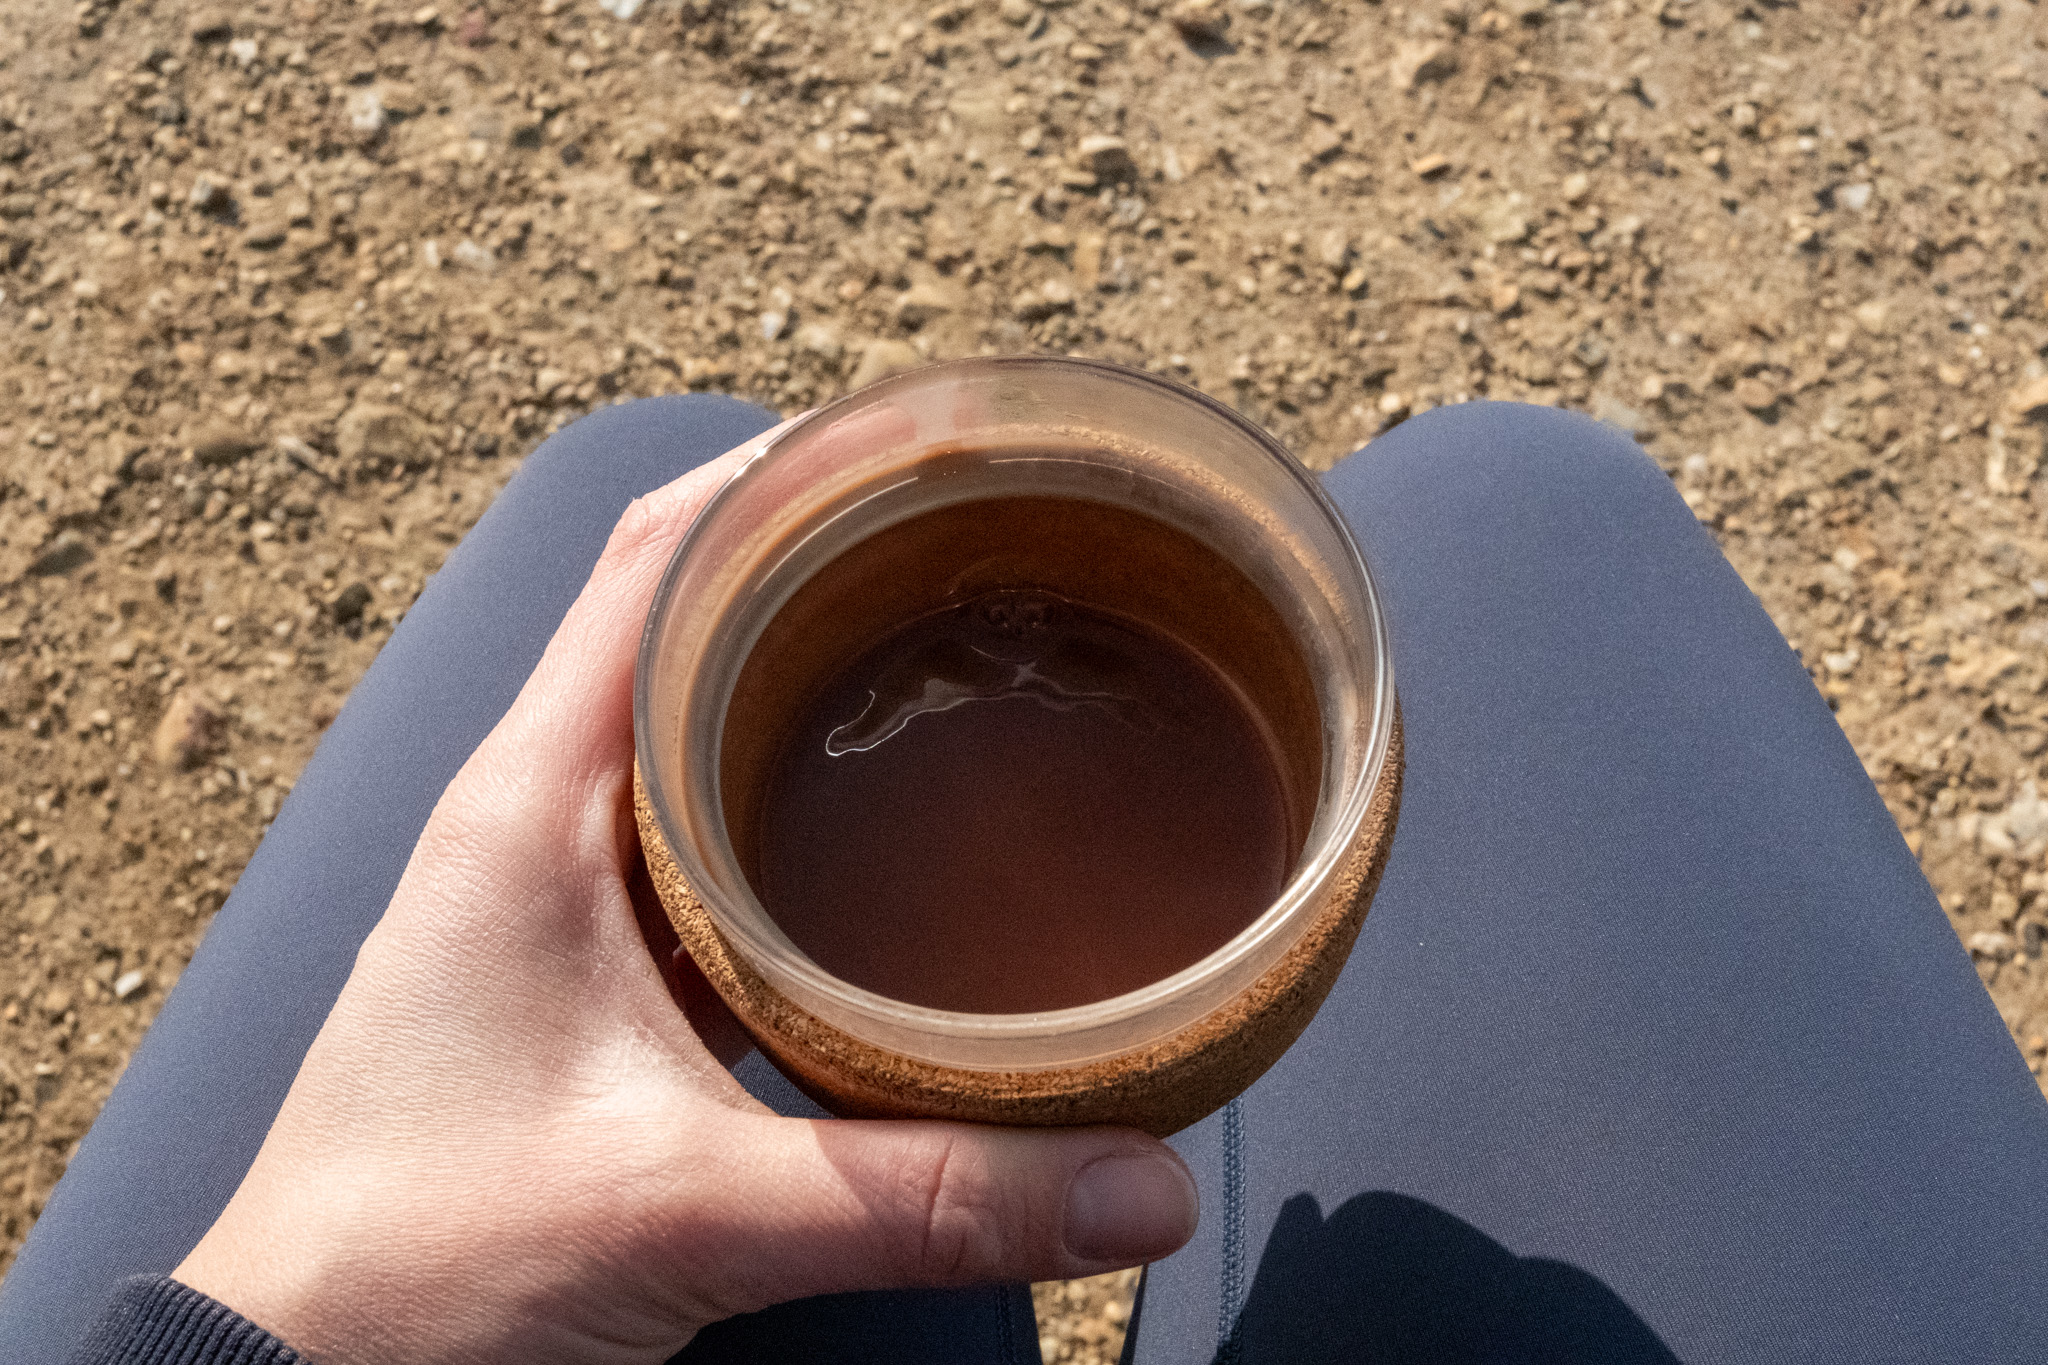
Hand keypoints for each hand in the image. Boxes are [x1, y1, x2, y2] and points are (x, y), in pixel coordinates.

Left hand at [173, 423, 1198, 1364]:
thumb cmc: (429, 1263)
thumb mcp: (696, 1211)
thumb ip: (927, 1194)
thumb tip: (1142, 1179)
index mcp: (532, 801)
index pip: (652, 560)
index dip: (784, 475)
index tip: (921, 442)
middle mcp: (537, 812)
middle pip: (689, 614)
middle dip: (831, 561)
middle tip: (987, 545)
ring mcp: (554, 883)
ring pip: (693, 718)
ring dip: (810, 671)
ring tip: (959, 653)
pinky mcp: (582, 959)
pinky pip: (696, 823)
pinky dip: (788, 790)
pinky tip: (883, 828)